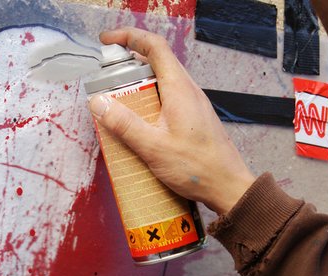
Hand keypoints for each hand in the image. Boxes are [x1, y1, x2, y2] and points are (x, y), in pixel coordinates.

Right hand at [90, 27, 255, 215]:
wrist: (229, 187)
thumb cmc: (198, 167)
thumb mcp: (154, 147)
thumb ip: (125, 125)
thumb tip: (99, 103)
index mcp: (180, 89)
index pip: (155, 47)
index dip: (130, 37)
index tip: (108, 40)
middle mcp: (189, 91)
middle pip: (157, 61)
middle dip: (129, 62)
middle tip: (107, 75)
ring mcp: (194, 104)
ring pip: (163, 81)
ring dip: (139, 83)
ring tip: (118, 99)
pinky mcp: (194, 118)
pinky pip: (169, 99)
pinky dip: (150, 100)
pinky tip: (139, 121)